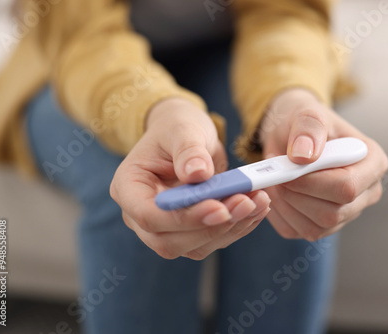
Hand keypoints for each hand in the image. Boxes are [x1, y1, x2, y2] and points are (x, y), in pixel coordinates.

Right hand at [110, 98, 270, 259]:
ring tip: (259, 201)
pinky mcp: (189, 231)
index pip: (149, 215)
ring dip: (231, 228)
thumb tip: (198, 174)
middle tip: (247, 202)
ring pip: (195, 246)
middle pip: (170, 240)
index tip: (219, 207)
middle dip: (212, 227)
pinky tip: (257, 207)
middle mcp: (141, 215)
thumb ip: (188, 149)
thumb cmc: (177, 128)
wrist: (186, 136)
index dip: (183, 217)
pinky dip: (239, 226)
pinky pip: (213, 239)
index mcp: (129, 188)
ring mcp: (165, 227)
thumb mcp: (182, 129)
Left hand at [260, 88, 387, 240]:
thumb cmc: (304, 124)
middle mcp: (366, 193)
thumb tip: (303, 156)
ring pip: (315, 228)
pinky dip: (279, 213)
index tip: (289, 166)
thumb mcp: (306, 114)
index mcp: (373, 163)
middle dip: (296, 195)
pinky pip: (296, 231)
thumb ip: (308, 129)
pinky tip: (277, 191)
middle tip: (278, 173)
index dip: (312, 182)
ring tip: (277, 178)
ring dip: (285, 205)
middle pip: (332, 214)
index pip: (347, 187)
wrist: (291, 137)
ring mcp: (346, 213)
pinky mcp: (322, 226)